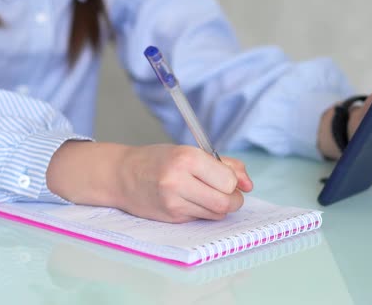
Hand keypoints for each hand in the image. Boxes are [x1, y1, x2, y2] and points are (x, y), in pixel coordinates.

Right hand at [117, 144, 251, 222]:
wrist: (122, 175)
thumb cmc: (158, 160)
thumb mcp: (189, 152)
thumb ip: (225, 165)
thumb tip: (249, 185)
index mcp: (186, 158)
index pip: (228, 181)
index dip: (233, 181)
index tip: (227, 178)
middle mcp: (178, 181)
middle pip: (226, 202)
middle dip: (233, 199)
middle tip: (226, 192)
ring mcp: (173, 202)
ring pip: (217, 214)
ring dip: (219, 206)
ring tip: (206, 194)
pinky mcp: (171, 217)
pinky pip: (202, 219)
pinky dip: (203, 211)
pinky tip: (190, 200)